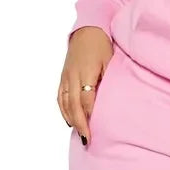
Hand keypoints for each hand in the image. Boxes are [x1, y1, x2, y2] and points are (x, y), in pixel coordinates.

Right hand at [58, 25, 112, 144]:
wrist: (87, 31)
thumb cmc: (102, 46)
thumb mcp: (109, 61)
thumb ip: (107, 79)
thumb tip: (108, 101)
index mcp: (86, 72)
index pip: (86, 97)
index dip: (89, 113)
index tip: (95, 127)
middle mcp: (73, 75)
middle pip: (73, 104)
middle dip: (80, 123)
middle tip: (86, 139)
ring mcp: (65, 77)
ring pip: (64, 102)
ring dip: (71, 119)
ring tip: (79, 133)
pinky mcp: (62, 77)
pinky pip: (60, 97)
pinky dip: (63, 110)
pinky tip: (69, 121)